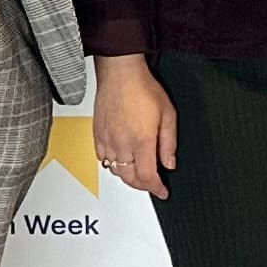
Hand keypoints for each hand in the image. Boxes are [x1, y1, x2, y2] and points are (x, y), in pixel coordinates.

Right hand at [92, 53, 176, 198]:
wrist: (120, 74)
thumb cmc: (143, 89)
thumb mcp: (168, 114)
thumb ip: (169, 143)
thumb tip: (169, 163)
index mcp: (141, 141)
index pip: (147, 176)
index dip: (156, 188)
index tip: (162, 191)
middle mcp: (122, 144)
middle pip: (130, 178)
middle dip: (143, 186)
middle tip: (153, 184)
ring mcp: (107, 140)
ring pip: (115, 171)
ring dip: (128, 176)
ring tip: (139, 173)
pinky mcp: (97, 135)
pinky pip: (103, 159)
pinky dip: (113, 165)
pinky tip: (121, 161)